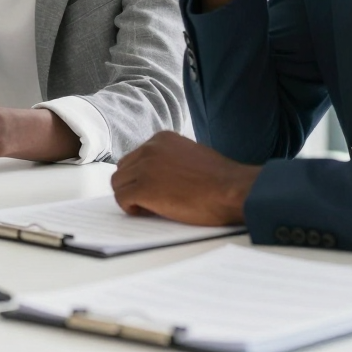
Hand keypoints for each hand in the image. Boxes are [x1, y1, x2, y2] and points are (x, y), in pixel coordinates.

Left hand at [110, 131, 259, 225]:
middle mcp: (149, 148)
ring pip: (118, 184)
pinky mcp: (144, 188)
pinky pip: (122, 199)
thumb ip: (170, 160)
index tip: (154, 189)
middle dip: (133, 185)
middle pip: (123, 169)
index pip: (135, 157)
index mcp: (161, 139)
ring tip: (150, 208)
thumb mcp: (191, 156)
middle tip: (150, 201)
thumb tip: (157, 176)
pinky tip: (148, 212)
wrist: (233, 189)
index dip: (141, 176)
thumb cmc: (220, 179)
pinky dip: (130, 208)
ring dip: (130, 197)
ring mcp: (145, 167)